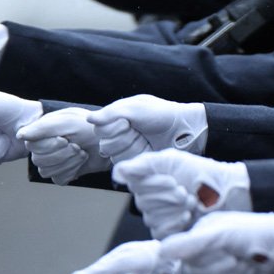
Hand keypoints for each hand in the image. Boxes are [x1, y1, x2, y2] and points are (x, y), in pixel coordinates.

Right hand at [16, 107, 108, 184]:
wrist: (109, 140)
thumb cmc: (89, 126)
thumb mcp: (67, 120)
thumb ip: (42, 127)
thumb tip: (20, 135)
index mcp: (42, 132)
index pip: (31, 146)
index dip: (49, 146)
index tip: (65, 139)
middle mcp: (44, 147)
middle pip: (38, 160)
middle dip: (62, 155)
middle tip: (77, 146)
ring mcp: (52, 162)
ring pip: (46, 171)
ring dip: (68, 163)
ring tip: (81, 153)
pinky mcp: (63, 173)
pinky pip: (58, 179)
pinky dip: (72, 171)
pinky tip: (81, 162)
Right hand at [87, 95, 207, 163]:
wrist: (184, 128)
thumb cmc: (161, 114)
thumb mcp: (136, 108)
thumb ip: (111, 113)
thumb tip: (89, 118)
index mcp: (117, 118)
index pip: (99, 129)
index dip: (112, 128)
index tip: (127, 123)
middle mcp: (119, 135)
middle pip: (105, 145)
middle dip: (123, 139)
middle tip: (138, 132)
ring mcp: (128, 150)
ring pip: (114, 157)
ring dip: (131, 147)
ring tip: (144, 140)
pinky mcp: (137, 162)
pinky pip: (127, 165)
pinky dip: (136, 157)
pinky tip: (147, 150)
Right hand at [110, 150, 250, 238]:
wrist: (225, 192)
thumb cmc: (201, 173)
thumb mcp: (173, 160)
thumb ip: (144, 164)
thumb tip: (118, 171)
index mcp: (148, 180)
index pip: (134, 185)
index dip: (154, 184)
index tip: (172, 179)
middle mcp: (149, 199)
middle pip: (143, 202)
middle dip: (168, 196)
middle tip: (185, 191)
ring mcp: (157, 217)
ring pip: (151, 217)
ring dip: (175, 208)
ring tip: (191, 201)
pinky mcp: (167, 233)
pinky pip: (160, 231)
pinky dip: (175, 223)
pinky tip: (188, 216)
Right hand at [159, 212, 273, 273]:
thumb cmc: (257, 234)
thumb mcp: (222, 234)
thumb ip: (190, 243)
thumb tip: (160, 251)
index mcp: (201, 231)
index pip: (182, 255)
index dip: (200, 258)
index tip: (220, 251)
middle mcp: (206, 246)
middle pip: (195, 272)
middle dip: (218, 267)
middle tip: (235, 256)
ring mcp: (219, 262)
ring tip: (244, 262)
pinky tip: (248, 272)